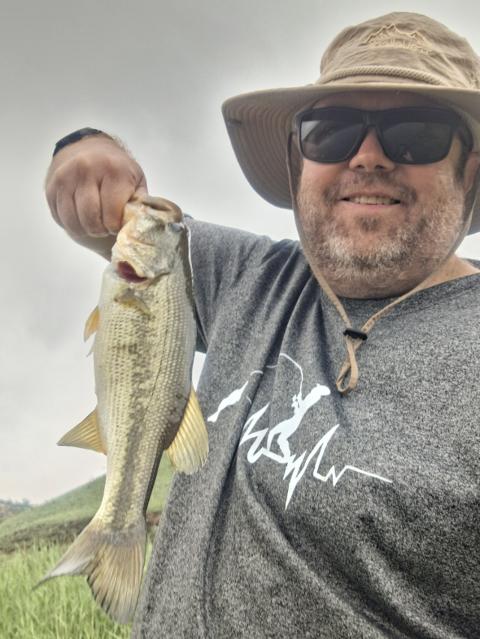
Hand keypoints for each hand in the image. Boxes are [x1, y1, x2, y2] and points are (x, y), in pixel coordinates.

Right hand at [45, 134, 147, 258]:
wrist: (89, 147)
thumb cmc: (117, 169)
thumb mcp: (135, 181)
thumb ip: (139, 203)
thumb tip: (141, 228)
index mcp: (113, 170)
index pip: (112, 214)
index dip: (115, 227)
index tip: (118, 226)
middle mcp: (87, 170)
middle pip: (90, 219)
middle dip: (100, 230)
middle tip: (106, 228)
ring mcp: (66, 177)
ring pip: (73, 220)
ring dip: (85, 230)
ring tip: (95, 225)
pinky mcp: (52, 186)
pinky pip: (60, 217)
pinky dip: (71, 224)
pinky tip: (81, 220)